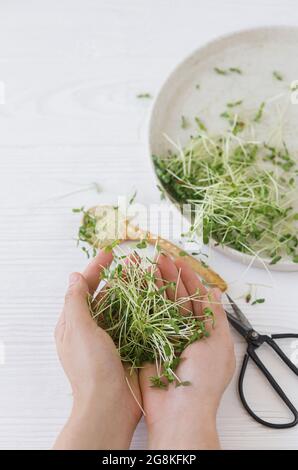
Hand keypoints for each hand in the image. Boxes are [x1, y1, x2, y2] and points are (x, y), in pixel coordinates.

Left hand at [53, 251, 141, 449]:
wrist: (110, 405)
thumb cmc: (90, 368)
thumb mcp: (78, 329)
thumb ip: (75, 301)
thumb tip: (74, 276)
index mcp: (73, 324)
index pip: (83, 288)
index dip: (95, 269)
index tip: (109, 253)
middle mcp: (91, 329)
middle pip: (104, 294)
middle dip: (117, 276)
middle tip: (134, 260)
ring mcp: (110, 338)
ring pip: (122, 306)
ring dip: (132, 289)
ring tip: (146, 273)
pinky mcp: (128, 346)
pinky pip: (135, 321)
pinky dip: (142, 308)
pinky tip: (154, 297)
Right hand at [139, 254, 235, 449]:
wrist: (179, 413)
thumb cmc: (203, 380)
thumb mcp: (218, 344)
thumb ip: (215, 316)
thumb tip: (216, 292)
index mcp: (203, 332)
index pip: (195, 299)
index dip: (188, 279)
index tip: (179, 260)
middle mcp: (182, 332)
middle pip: (175, 298)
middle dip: (168, 276)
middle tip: (158, 256)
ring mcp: (162, 337)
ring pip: (158, 305)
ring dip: (152, 285)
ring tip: (145, 264)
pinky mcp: (145, 344)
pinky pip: (142, 319)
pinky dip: (139, 302)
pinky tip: (135, 286)